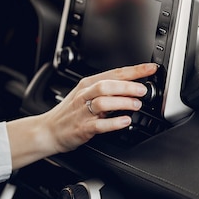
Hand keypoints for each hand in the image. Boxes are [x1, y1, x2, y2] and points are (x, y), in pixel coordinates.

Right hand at [5, 63, 157, 169]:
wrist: (48, 130)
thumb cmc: (69, 113)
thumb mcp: (84, 95)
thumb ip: (106, 91)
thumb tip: (132, 87)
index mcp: (86, 85)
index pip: (113, 74)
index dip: (134, 71)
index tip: (150, 69)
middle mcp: (84, 96)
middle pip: (106, 85)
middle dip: (127, 86)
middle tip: (143, 90)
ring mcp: (83, 112)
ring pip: (103, 102)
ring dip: (122, 102)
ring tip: (136, 105)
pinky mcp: (83, 128)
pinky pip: (99, 124)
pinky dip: (114, 123)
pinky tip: (125, 121)